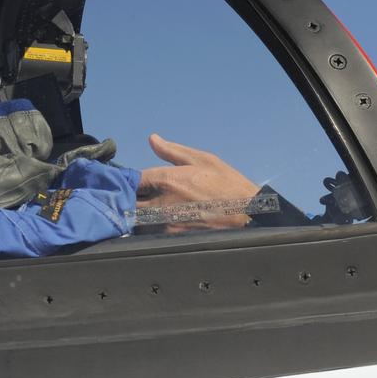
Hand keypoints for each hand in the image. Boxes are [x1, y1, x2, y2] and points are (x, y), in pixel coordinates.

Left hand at [137, 134, 258, 230]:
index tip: (138, 182)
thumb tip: (152, 139)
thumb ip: (173, 151)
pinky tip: (163, 224)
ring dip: (139, 216)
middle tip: (142, 198)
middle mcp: (160, 202)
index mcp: (166, 179)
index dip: (133, 181)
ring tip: (153, 212)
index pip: (132, 180)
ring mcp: (164, 223)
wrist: (248, 214)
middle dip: (131, 199)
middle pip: (128, 202)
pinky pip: (149, 233)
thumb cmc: (227, 184)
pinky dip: (150, 229)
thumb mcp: (203, 160)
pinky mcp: (171, 238)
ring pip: (136, 220)